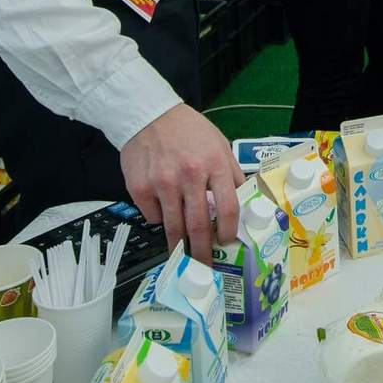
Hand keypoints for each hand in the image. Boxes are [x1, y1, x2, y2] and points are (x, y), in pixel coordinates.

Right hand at [121, 103, 244, 263]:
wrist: (149, 115)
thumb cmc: (188, 130)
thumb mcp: (219, 144)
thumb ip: (230, 173)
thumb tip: (243, 202)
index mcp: (214, 164)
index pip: (228, 208)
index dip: (229, 231)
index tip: (228, 242)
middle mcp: (189, 175)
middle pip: (199, 225)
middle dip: (203, 252)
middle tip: (205, 266)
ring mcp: (162, 183)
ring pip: (173, 228)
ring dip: (179, 246)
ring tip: (183, 257)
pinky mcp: (140, 187)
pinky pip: (153, 217)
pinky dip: (159, 220)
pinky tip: (163, 210)